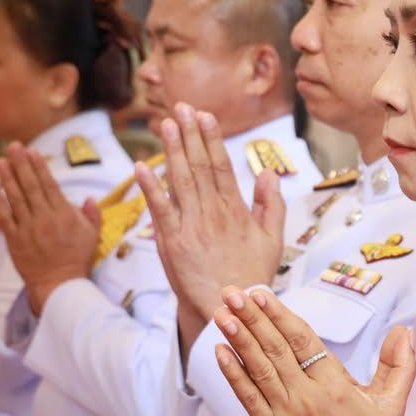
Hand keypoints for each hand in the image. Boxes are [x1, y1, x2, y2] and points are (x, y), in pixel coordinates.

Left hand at [0, 143, 101, 315]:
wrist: (60, 285)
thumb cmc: (77, 259)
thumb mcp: (93, 236)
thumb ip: (92, 215)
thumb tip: (88, 199)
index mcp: (64, 215)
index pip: (49, 185)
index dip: (39, 167)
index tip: (32, 151)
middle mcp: (45, 218)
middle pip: (30, 186)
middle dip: (21, 164)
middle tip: (12, 146)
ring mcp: (28, 229)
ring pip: (15, 198)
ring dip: (6, 178)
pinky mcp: (15, 240)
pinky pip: (3, 218)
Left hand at [136, 103, 285, 352]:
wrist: (231, 308)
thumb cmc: (252, 274)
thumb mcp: (272, 239)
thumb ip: (270, 204)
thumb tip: (268, 172)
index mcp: (236, 210)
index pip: (221, 165)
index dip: (212, 138)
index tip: (205, 115)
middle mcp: (213, 213)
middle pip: (199, 166)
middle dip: (190, 134)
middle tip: (180, 107)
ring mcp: (191, 226)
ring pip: (180, 181)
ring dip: (172, 150)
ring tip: (165, 124)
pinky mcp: (172, 242)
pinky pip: (159, 209)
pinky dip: (150, 187)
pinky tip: (142, 165)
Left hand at [212, 287, 412, 415]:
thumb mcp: (392, 404)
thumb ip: (399, 365)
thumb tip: (404, 330)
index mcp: (336, 387)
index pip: (303, 342)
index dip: (281, 316)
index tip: (262, 295)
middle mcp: (307, 398)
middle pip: (275, 350)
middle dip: (252, 319)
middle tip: (233, 293)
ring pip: (258, 369)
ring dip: (238, 339)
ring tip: (223, 314)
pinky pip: (248, 398)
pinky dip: (233, 374)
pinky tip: (221, 351)